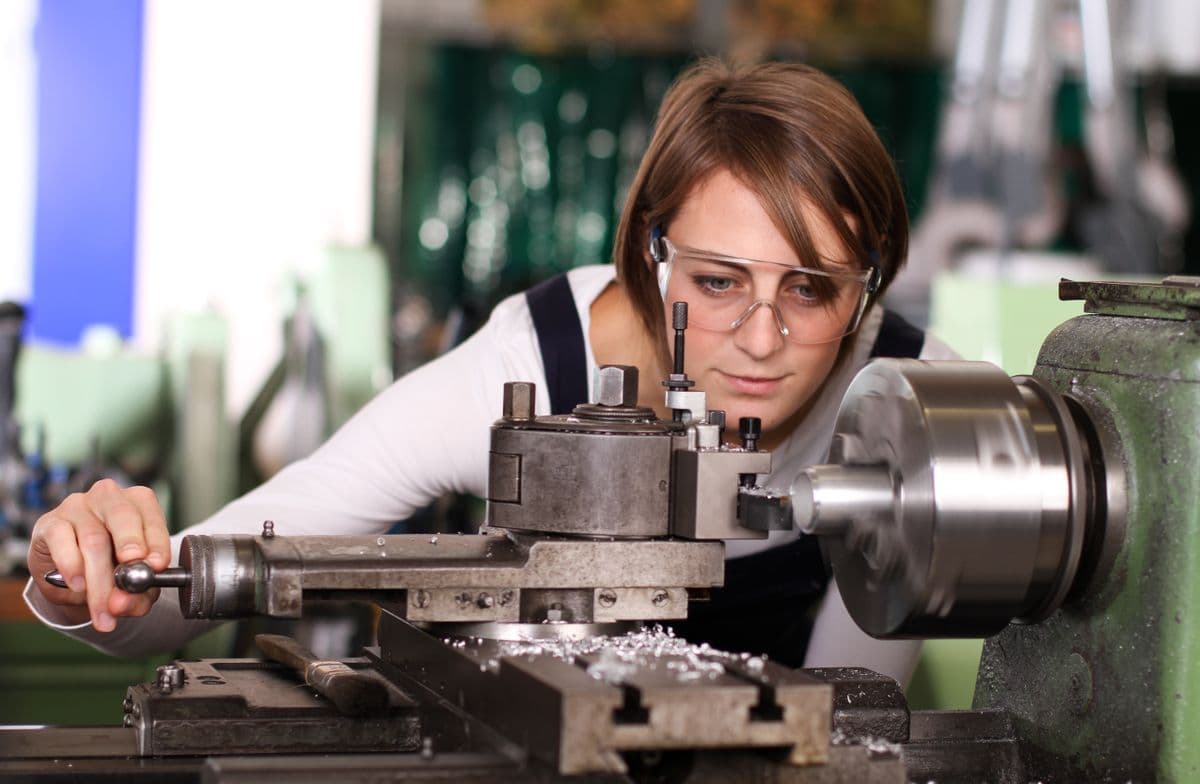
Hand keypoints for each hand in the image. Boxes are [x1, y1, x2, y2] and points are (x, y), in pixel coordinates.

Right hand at [28, 479, 170, 630]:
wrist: (71, 577)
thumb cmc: (110, 568)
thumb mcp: (131, 585)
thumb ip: (134, 596)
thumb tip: (121, 603)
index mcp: (139, 503)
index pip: (152, 517)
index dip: (157, 542)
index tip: (157, 566)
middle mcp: (109, 498)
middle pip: (123, 517)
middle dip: (130, 550)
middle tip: (131, 578)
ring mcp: (77, 506)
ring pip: (93, 539)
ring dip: (99, 580)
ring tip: (104, 609)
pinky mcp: (50, 522)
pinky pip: (61, 540)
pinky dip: (71, 566)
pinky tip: (78, 585)